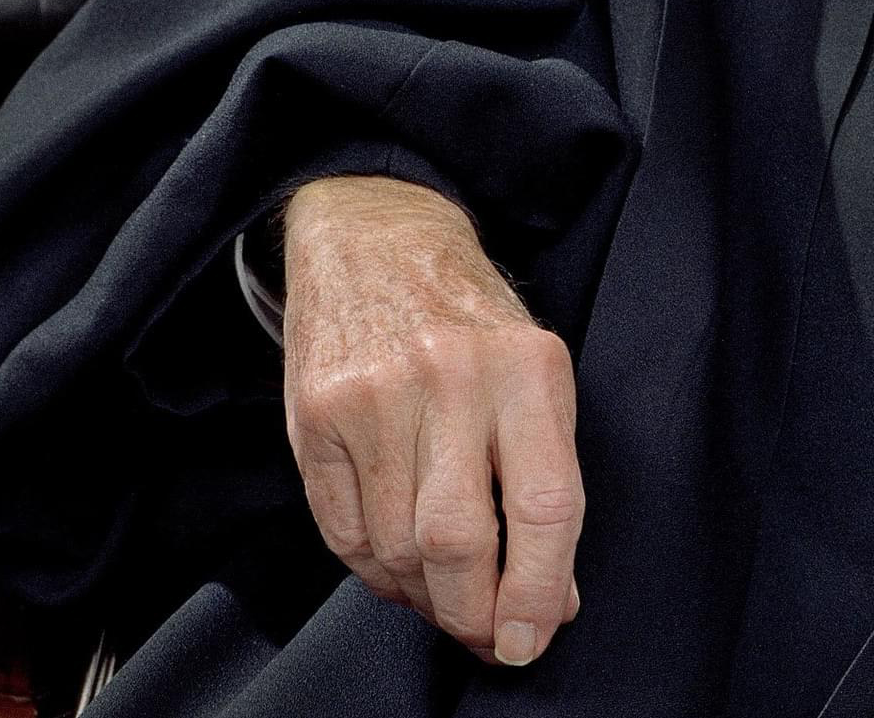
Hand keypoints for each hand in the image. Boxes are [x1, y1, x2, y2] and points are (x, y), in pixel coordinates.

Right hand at [280, 174, 582, 665]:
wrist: (374, 236)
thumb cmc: (470, 317)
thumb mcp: (533, 368)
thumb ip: (546, 476)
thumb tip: (557, 598)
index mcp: (527, 365)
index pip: (545, 503)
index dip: (542, 590)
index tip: (534, 637)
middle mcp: (451, 378)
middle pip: (460, 542)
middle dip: (476, 612)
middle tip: (489, 636)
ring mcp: (375, 398)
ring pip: (397, 550)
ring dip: (426, 596)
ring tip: (447, 593)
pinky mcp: (316, 419)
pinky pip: (345, 536)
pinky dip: (377, 572)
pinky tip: (400, 567)